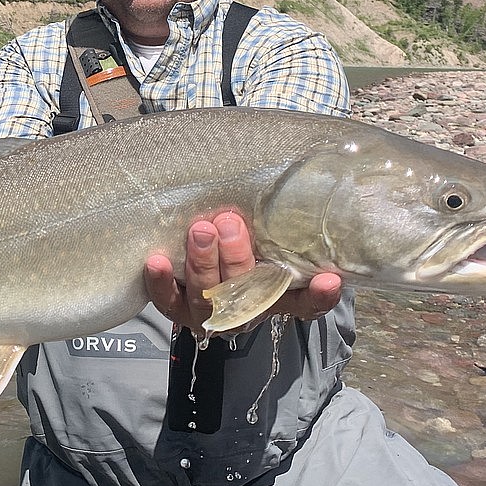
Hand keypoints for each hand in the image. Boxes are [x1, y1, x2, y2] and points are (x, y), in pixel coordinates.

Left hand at [144, 211, 341, 334]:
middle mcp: (246, 309)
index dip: (319, 295)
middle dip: (237, 260)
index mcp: (276, 295)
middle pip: (246, 295)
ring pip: (208, 297)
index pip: (306, 302)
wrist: (200, 263)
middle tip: (230, 224)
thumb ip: (275, 222)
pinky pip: (167, 301)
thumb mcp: (264, 235)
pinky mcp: (177, 310)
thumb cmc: (242, 243)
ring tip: (200, 231)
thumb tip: (289, 172)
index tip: (329, 280)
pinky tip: (157, 262)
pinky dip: (162, 283)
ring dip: (203, 265)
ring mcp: (211, 313)